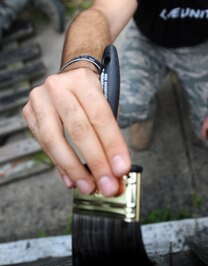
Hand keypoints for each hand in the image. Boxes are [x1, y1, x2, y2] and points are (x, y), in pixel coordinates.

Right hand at [23, 68, 130, 195]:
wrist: (68, 79)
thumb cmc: (90, 95)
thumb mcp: (107, 103)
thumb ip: (111, 135)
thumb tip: (117, 171)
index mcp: (83, 80)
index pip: (100, 116)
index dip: (112, 145)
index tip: (121, 169)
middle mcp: (58, 87)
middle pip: (78, 129)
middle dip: (95, 162)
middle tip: (107, 185)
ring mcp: (40, 100)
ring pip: (55, 140)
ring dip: (74, 169)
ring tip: (88, 186)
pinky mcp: (29, 114)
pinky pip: (44, 145)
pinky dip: (60, 165)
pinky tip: (72, 179)